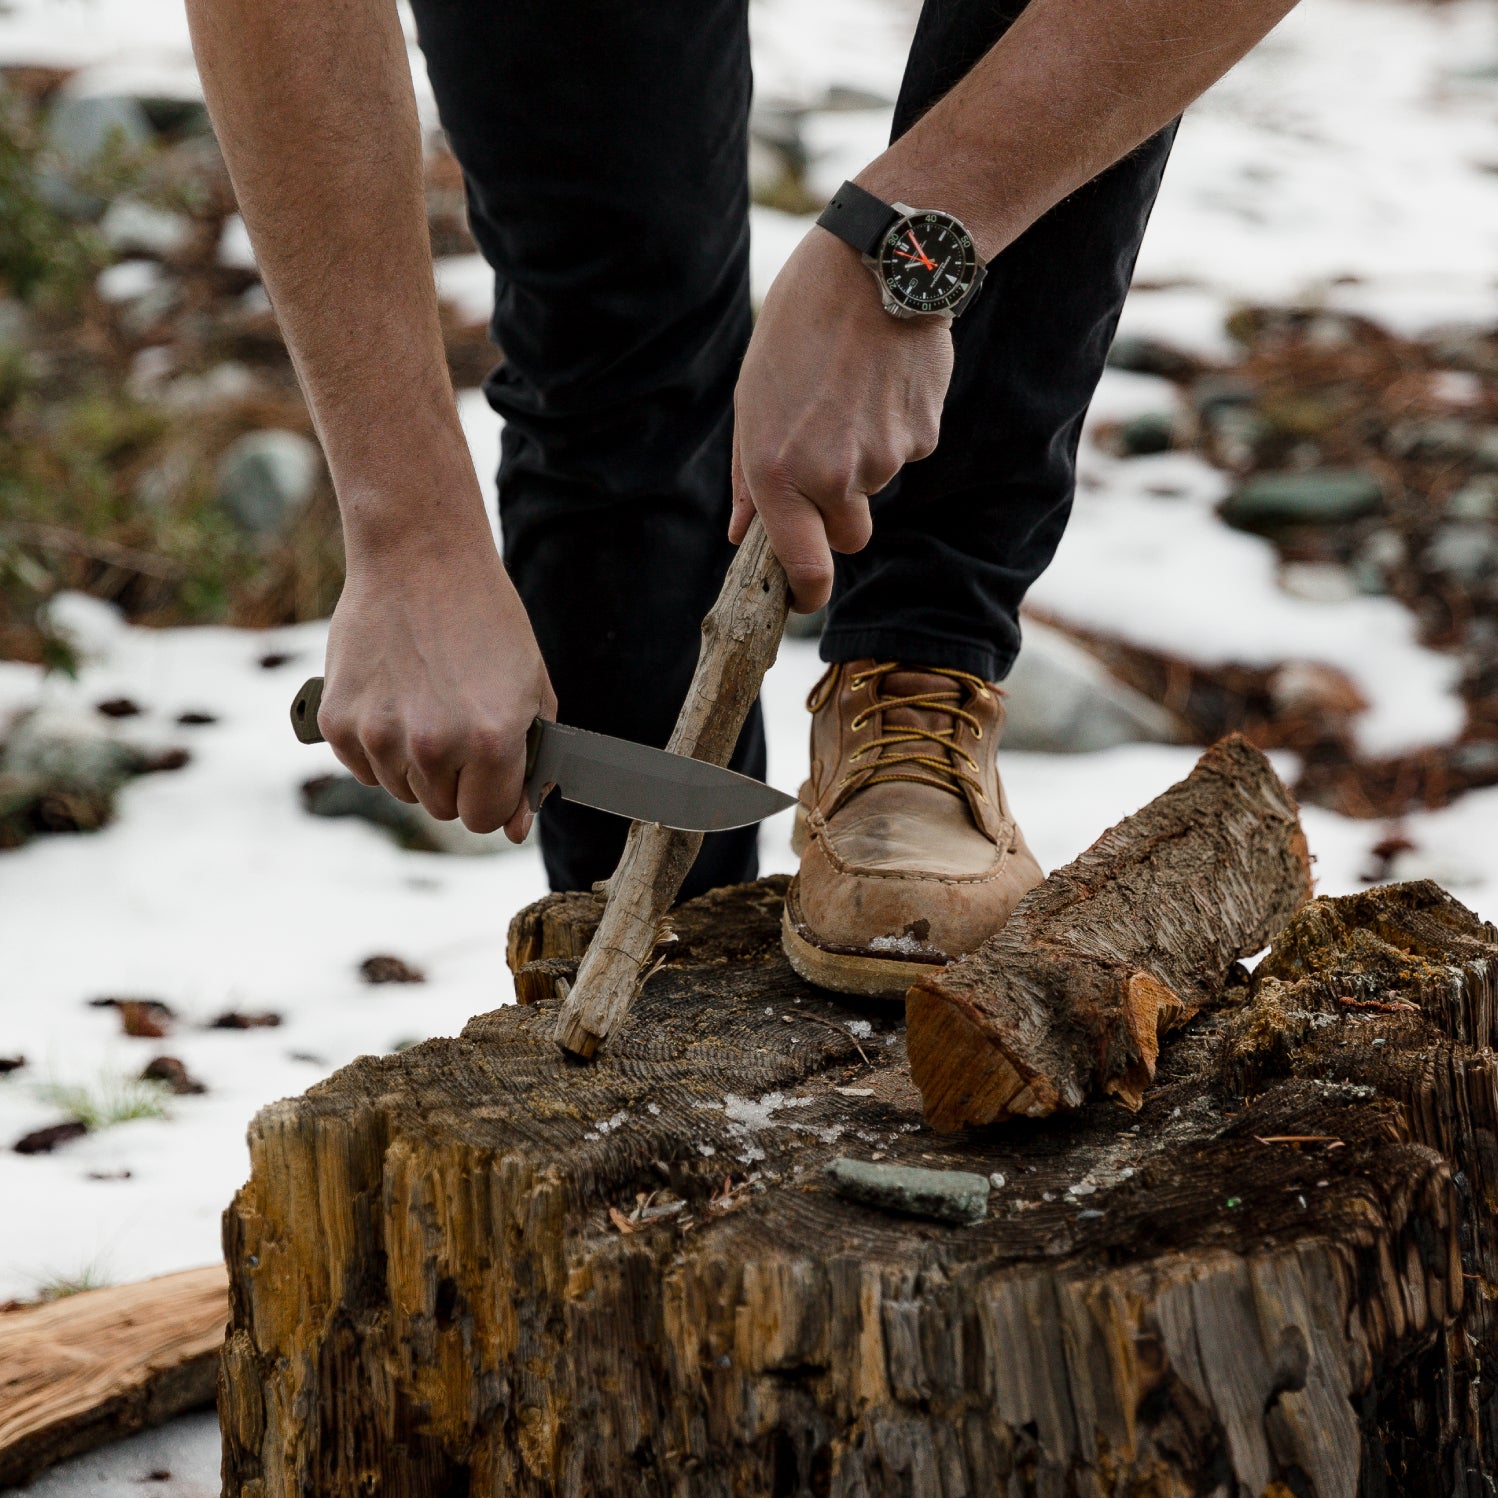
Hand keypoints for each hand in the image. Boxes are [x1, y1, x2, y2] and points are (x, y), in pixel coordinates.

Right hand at [317, 518, 555, 841]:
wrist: (420, 561)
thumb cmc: (487, 624)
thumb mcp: (532, 692)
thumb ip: (529, 768)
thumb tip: (515, 832)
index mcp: (490, 741)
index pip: (486, 819)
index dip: (492, 797)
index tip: (490, 772)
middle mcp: (433, 746)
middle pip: (444, 810)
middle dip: (457, 780)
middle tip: (458, 722)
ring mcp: (380, 736)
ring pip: (402, 791)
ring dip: (416, 764)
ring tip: (426, 702)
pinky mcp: (339, 723)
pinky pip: (364, 768)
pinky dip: (379, 746)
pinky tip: (395, 697)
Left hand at [729, 226, 953, 610]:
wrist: (872, 266)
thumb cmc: (797, 330)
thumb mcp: (752, 399)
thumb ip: (748, 478)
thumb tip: (743, 535)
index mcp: (781, 473)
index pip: (805, 568)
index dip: (806, 594)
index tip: (803, 597)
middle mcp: (834, 476)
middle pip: (850, 536)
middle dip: (839, 515)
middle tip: (827, 457)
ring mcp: (885, 459)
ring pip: (877, 486)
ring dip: (865, 456)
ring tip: (850, 391)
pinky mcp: (924, 434)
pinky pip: (908, 450)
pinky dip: (895, 427)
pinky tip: (881, 380)